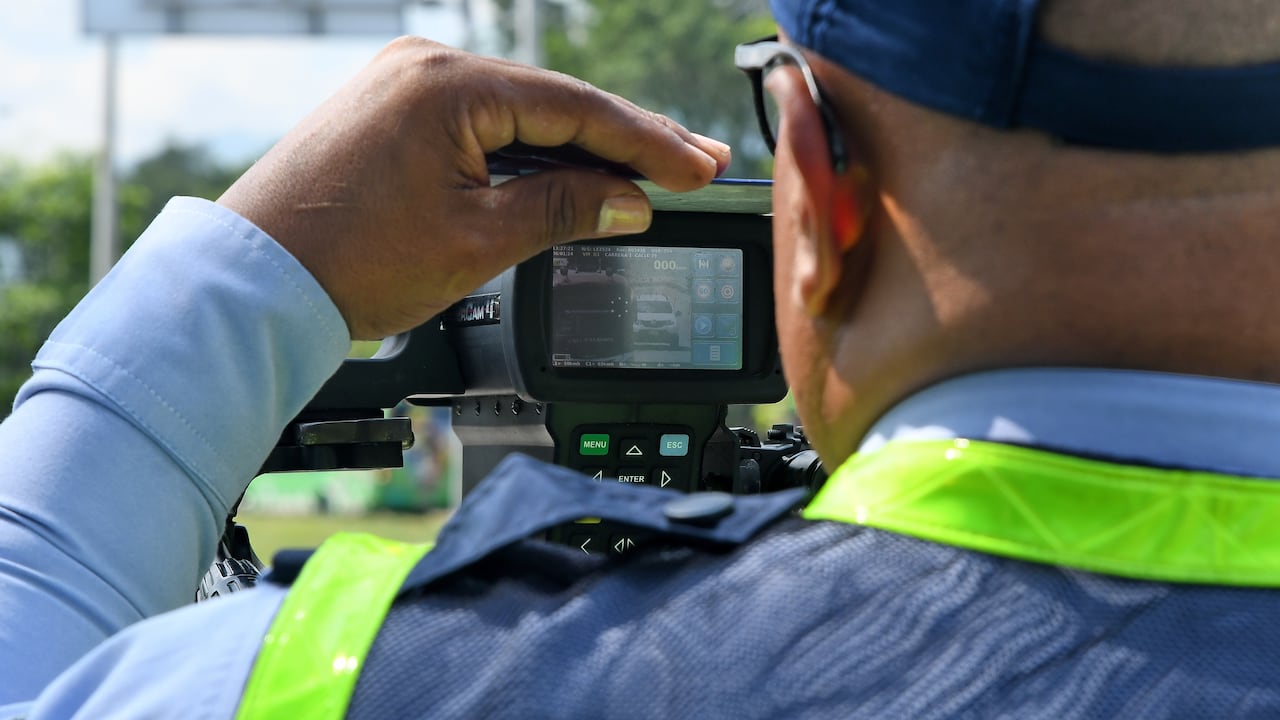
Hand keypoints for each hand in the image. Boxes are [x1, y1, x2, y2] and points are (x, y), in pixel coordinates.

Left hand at [219, 37, 730, 338]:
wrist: (253, 283)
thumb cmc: (348, 263)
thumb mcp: (478, 241)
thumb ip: (565, 208)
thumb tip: (629, 199)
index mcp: (450, 86)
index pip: (577, 107)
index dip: (647, 142)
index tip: (699, 167)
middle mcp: (425, 67)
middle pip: (552, 102)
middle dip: (625, 139)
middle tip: (694, 163)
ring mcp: (402, 85)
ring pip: (518, 114)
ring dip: (576, 147)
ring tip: (642, 175)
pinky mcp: (389, 113)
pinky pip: (479, 125)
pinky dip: (526, 152)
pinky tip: (567, 171)